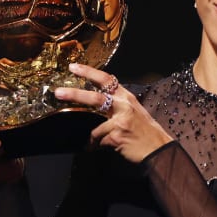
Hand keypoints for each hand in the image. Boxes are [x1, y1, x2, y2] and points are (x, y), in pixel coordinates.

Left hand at [54, 63, 173, 162]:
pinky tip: (103, 147)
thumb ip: (118, 104)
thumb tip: (98, 102)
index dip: (89, 72)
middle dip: (74, 94)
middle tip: (58, 92)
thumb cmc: (145, 131)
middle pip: (95, 97)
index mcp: (127, 97)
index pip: (106, 79)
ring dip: (93, 136)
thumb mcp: (134, 111)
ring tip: (93, 142)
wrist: (159, 149)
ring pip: (95, 126)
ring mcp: (120, 121)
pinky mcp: (116, 136)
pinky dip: (98, 144)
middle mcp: (124, 106)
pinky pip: (99, 140)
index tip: (73, 67)